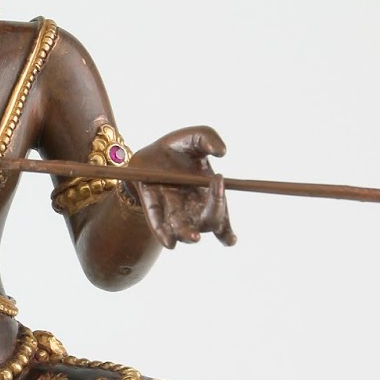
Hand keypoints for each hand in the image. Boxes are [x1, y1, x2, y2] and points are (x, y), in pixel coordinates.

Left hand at [129, 126, 235, 248]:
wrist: (148, 153)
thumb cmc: (178, 148)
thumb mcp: (195, 137)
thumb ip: (209, 137)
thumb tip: (221, 151)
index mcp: (210, 195)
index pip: (223, 212)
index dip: (230, 212)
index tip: (222, 186)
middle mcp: (195, 209)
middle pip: (208, 223)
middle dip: (214, 224)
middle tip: (216, 219)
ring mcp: (174, 212)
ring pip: (184, 230)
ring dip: (188, 234)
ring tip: (193, 237)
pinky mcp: (154, 211)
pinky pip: (159, 226)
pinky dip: (164, 234)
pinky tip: (170, 243)